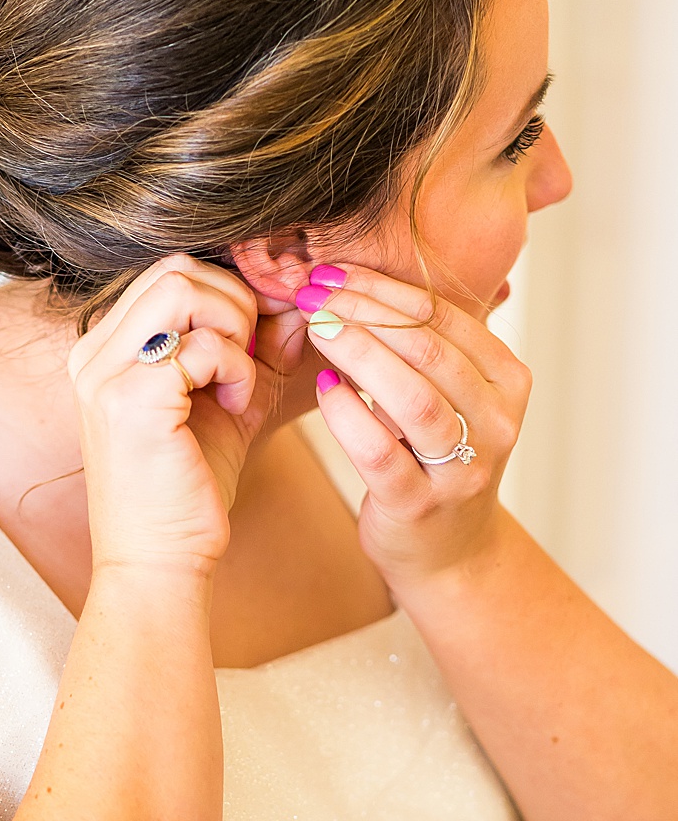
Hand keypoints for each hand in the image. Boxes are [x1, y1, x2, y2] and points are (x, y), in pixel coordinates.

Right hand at [65, 255, 272, 570]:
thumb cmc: (187, 489)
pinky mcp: (130, 399)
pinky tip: (237, 405)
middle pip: (175, 269)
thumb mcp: (228, 404)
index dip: (228, 291)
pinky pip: (203, 346)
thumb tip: (296, 304)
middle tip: (252, 356)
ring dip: (232, 327)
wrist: (158, 561)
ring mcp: (105, 373)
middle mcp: (93, 353)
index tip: (262, 332)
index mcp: (105, 350)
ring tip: (240, 379)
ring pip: (183, 289)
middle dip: (234, 302)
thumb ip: (257, 352)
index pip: (169, 274)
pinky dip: (236, 368)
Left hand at [298, 264, 526, 582]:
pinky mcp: (419, 505)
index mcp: (506, 381)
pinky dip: (349, 416)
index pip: (444, 318)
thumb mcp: (445, 394)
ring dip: (359, 355)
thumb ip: (418, 344)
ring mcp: (462, 468)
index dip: (384, 288)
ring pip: (413, 400)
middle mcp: (497, 423)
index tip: (333, 271)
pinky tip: (323, 388)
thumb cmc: (433, 456)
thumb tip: (349, 278)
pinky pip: (381, 453)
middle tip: (313, 293)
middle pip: (427, 352)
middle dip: (364, 314)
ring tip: (317, 328)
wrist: (446, 550)